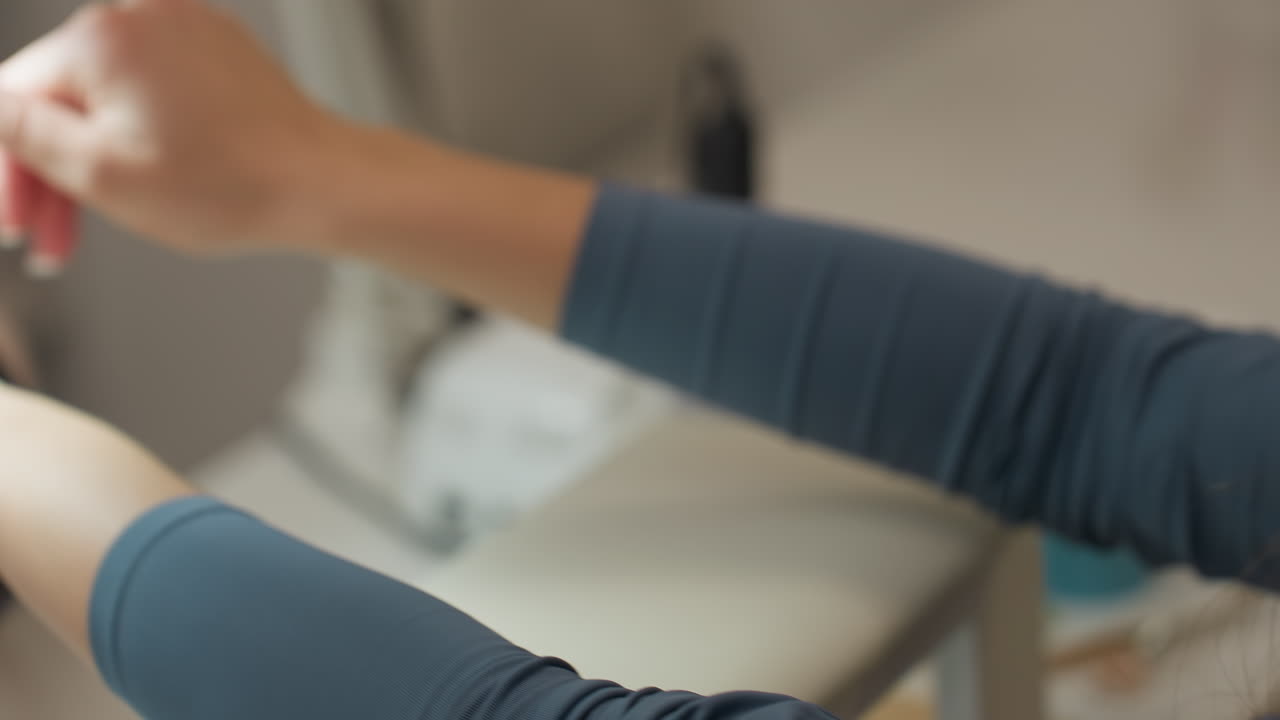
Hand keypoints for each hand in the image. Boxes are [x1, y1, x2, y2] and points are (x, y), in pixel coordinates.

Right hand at [0, 0, 345, 269]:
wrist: (325, 183)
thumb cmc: (230, 186)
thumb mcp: (101, 175)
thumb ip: (26, 136)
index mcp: (99, 39)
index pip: (14, 98)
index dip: (9, 172)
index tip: (18, 224)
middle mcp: (139, 15)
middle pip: (62, 98)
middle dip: (52, 174)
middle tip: (52, 243)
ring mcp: (184, 27)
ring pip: (108, 98)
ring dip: (97, 161)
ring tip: (105, 224)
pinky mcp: (218, 49)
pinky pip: (154, 90)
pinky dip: (143, 134)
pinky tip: (154, 183)